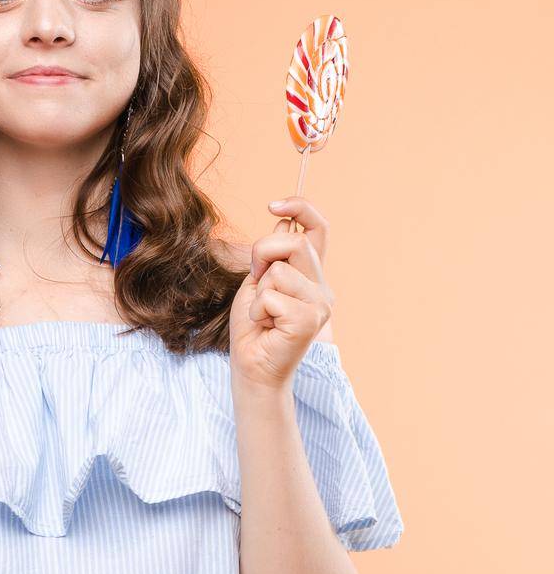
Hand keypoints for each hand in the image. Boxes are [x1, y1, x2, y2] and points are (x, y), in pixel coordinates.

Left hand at [229, 197, 333, 393]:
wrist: (252, 368)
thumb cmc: (253, 328)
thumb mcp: (258, 283)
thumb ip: (272, 257)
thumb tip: (283, 224)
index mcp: (311, 275)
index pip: (318, 230)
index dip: (301, 208)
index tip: (273, 205)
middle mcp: (322, 287)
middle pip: (294, 243)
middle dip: (262, 255)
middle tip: (256, 283)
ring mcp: (319, 305)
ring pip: (279, 271)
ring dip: (259, 291)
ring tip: (263, 314)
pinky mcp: (309, 321)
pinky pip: (272, 297)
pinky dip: (258, 310)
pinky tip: (266, 326)